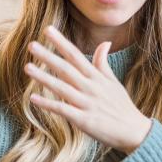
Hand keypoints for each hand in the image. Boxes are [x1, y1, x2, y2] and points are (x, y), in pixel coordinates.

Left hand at [24, 26, 151, 153]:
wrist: (134, 132)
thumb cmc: (122, 107)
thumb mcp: (114, 82)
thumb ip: (103, 63)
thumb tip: (105, 42)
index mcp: (96, 77)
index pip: (76, 55)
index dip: (61, 42)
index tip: (48, 30)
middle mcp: (91, 88)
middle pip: (66, 69)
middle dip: (48, 56)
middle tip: (31, 45)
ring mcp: (87, 104)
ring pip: (62, 88)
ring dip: (44, 77)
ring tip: (28, 67)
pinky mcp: (84, 120)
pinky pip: (63, 110)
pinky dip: (48, 104)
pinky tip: (33, 98)